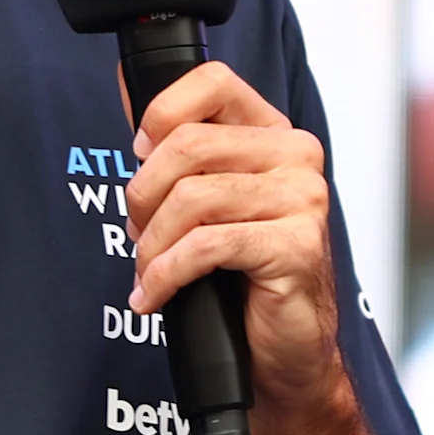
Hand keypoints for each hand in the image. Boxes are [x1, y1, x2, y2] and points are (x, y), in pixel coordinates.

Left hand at [124, 59, 345, 408]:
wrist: (287, 351)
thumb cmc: (247, 278)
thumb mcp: (210, 205)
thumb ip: (178, 153)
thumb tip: (131, 96)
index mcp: (275, 136)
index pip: (213, 83)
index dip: (161, 113)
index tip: (141, 155)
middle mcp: (296, 158)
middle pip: (188, 144)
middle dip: (142, 195)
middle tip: (137, 233)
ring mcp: (302, 200)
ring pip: (191, 198)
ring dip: (151, 244)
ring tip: (148, 271)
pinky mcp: (296, 246)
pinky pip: (205, 246)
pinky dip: (165, 274)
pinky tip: (156, 296)